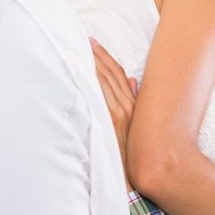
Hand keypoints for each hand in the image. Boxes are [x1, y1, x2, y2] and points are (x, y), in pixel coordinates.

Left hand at [91, 37, 137, 190]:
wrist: (132, 178)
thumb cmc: (129, 154)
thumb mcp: (136, 126)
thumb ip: (133, 101)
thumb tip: (131, 81)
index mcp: (134, 106)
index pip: (119, 73)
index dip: (106, 56)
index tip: (93, 42)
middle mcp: (128, 106)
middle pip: (111, 72)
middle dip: (96, 53)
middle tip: (82, 36)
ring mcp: (119, 112)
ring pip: (104, 79)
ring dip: (92, 61)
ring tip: (79, 45)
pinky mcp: (111, 120)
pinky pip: (100, 92)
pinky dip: (92, 77)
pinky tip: (81, 66)